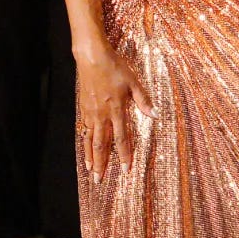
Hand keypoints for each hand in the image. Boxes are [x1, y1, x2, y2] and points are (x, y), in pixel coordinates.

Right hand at [76, 45, 152, 180]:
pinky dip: (84, 141)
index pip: (122, 139)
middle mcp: (102, 115)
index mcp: (116, 110)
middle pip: (101, 145)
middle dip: (101, 164)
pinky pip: (84, 129)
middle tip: (99, 180)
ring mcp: (91, 112)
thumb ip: (143, 100)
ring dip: (90, 156)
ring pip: (90, 140)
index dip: (124, 155)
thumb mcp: (133, 82)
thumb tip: (155, 114)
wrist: (92, 57)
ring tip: (90, 170)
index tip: (125, 170)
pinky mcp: (83, 108)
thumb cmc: (114, 67)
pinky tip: (85, 147)